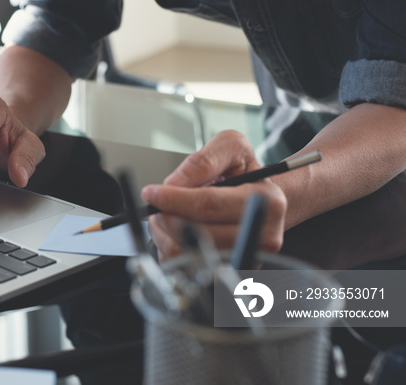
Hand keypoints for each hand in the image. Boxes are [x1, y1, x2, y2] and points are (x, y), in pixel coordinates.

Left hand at [141, 130, 286, 261]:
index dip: (173, 199)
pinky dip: (172, 248)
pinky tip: (176, 232)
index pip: (208, 205)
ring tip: (166, 216)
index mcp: (266, 202)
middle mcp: (263, 235)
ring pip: (189, 253)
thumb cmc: (246, 172)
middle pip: (197, 233)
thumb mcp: (232, 147)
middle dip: (167, 217)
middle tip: (157, 205)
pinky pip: (189, 266)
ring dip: (166, 234)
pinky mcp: (232, 270)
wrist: (262, 199)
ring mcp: (249, 258)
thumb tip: (174, 183)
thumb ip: (203, 161)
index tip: (151, 193)